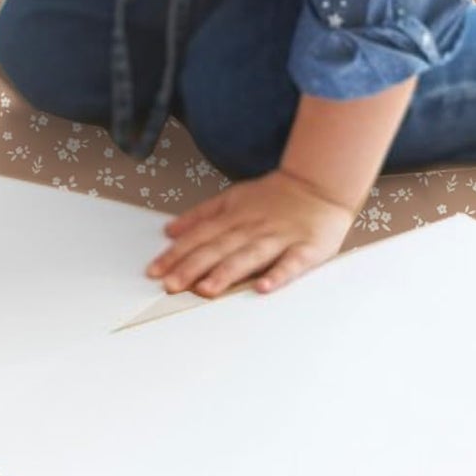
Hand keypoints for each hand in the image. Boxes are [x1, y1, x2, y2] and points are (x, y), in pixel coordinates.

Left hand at [146, 169, 354, 297]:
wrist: (320, 186)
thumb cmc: (275, 197)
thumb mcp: (233, 198)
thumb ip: (201, 215)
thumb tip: (170, 231)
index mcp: (235, 216)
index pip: (200, 237)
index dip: (176, 254)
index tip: (155, 271)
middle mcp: (253, 227)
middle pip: (219, 248)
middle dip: (193, 267)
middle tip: (171, 285)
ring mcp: (279, 238)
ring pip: (249, 256)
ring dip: (226, 272)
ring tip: (206, 289)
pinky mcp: (306, 249)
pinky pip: (291, 264)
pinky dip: (277, 275)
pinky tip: (262, 287)